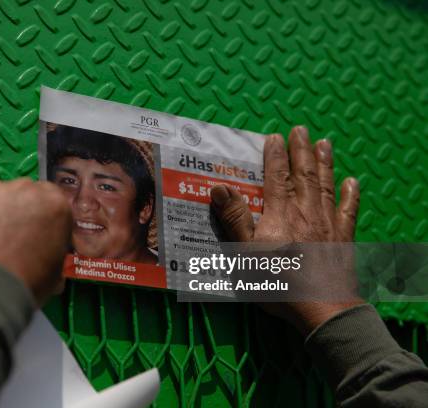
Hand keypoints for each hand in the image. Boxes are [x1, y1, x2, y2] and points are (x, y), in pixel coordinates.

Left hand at [0, 179, 71, 305]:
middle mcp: (21, 187)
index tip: (28, 236)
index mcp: (53, 204)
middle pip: (16, 195)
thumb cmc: (21, 285)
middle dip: (8, 215)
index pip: (49, 202)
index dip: (36, 221)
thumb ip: (48, 254)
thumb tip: (40, 260)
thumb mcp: (52, 275)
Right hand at [210, 126, 362, 335]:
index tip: (273, 137)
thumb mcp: (245, 252)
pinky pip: (349, 211)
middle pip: (304, 174)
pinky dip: (351, 195)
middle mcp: (306, 212)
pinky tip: (353, 181)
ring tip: (325, 143)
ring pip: (326, 186)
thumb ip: (235, 218)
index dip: (274, 156)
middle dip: (301, 150)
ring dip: (325, 163)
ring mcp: (328, 224)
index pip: (276, 177)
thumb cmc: (278, 282)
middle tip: (301, 129)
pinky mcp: (344, 238)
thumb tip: (219, 187)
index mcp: (281, 214)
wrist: (320, 307)